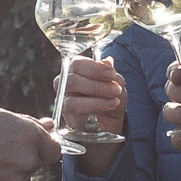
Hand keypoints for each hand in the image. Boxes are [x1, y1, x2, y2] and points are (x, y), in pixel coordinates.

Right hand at [0, 105, 62, 180]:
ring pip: (18, 179)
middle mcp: (28, 160)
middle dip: (20, 159)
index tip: (30, 147)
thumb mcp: (0, 117)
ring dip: (8, 173)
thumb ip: (29, 123)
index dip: (43, 148)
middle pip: (33, 164)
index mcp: (31, 136)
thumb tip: (50, 124)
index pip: (54, 150)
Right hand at [56, 53, 126, 174]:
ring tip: (114, 102)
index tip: (111, 74)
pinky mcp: (67, 118)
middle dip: (96, 86)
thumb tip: (108, 61)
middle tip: (116, 90)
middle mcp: (64, 83)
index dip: (94, 68)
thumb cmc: (109, 95)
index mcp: (75, 69)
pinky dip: (92, 112)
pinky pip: (75, 117)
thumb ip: (111, 74)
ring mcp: (64, 101)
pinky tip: (106, 109)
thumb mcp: (116, 83)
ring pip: (72, 102)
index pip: (77, 64)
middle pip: (71, 82)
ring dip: (96, 102)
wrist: (111, 118)